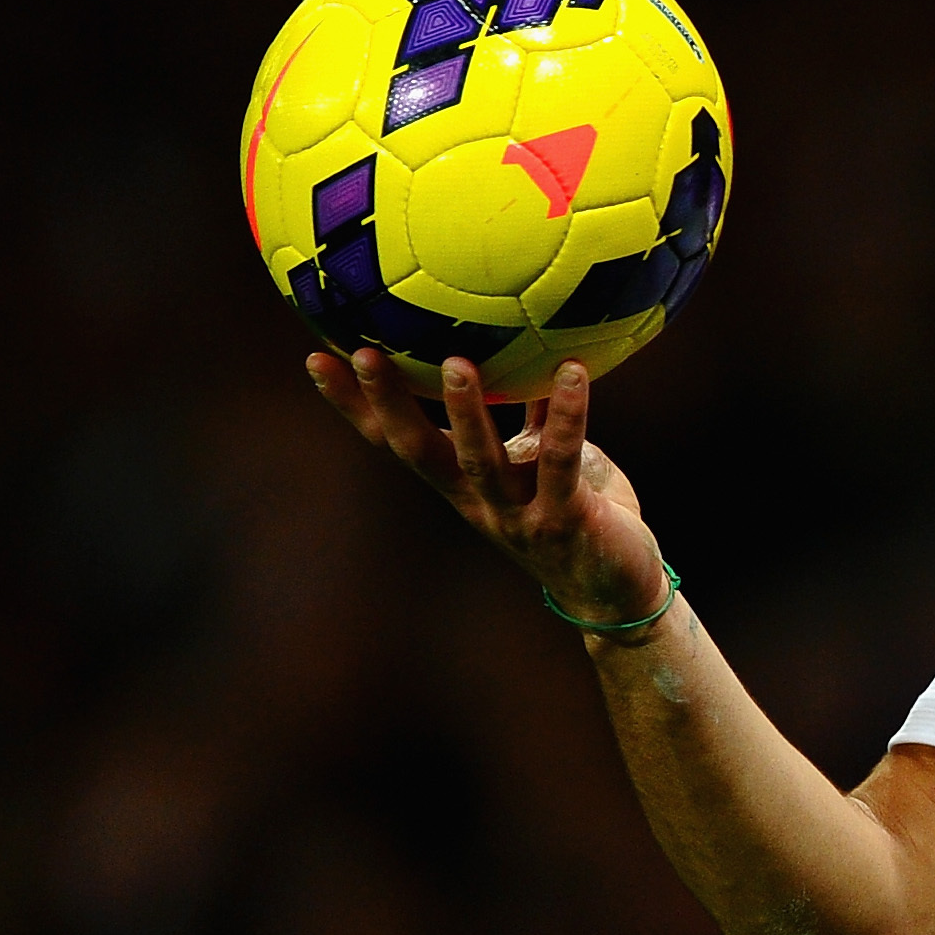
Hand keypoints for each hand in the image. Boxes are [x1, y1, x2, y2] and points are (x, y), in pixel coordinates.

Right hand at [307, 349, 669, 625]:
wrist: (618, 591)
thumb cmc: (581, 514)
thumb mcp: (546, 460)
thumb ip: (532, 413)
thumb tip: (524, 343)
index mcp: (462, 484)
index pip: (393, 441)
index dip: (354, 406)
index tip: (317, 357)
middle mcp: (477, 502)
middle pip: (419, 452)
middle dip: (390, 404)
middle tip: (366, 353)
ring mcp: (517, 515)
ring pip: (480, 462)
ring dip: (465, 413)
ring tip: (456, 362)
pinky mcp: (563, 521)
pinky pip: (561, 461)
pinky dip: (567, 415)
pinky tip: (573, 371)